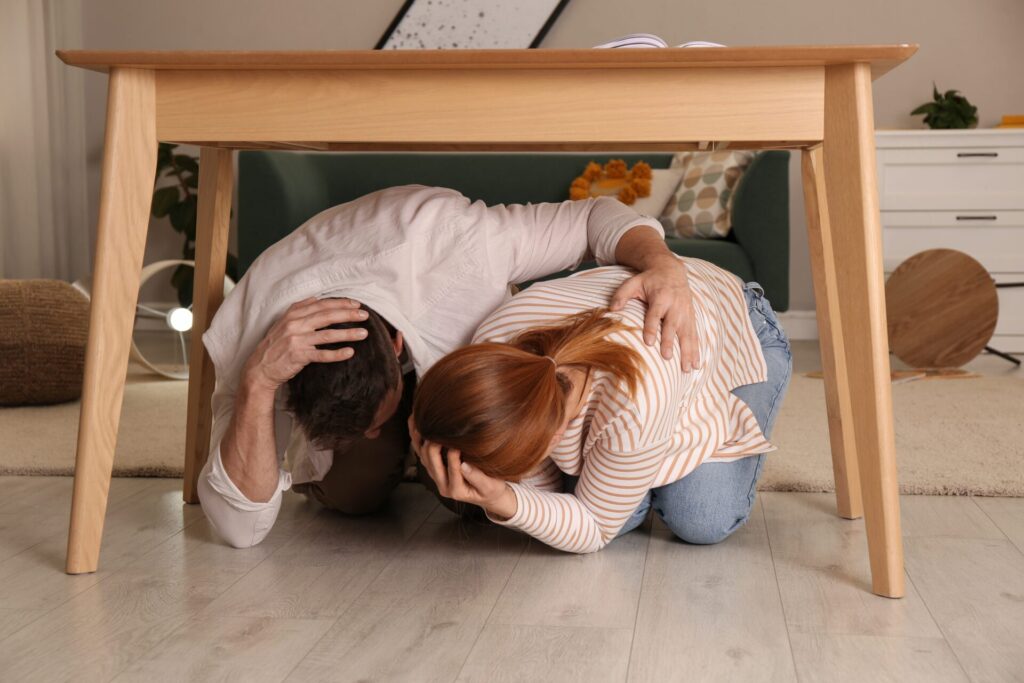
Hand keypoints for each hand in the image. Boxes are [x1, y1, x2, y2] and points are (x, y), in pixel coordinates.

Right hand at [242, 297, 369, 391]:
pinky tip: (350, 352)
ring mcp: (297, 340)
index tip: (356, 305)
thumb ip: (299, 309)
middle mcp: (295, 324)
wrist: (259, 367)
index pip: (321, 305)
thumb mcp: (283, 322)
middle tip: (365, 316)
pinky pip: (321, 354)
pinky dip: (336, 354)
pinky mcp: (298, 356)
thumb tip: (315, 298)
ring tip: (364, 333)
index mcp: (293, 314)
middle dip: (348, 315)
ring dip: (348, 334)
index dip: (340, 303)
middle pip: (327, 316)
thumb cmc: (275, 344)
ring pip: (327, 334)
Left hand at [410, 417, 516, 519]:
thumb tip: (464, 465)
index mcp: (455, 490)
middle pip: (431, 462)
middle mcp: (442, 484)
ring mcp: (436, 477)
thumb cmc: (491, 489)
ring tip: (422, 420)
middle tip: (441, 428)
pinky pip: (421, 453)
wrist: (487, 495)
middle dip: (434, 444)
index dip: (454, 455)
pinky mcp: (433, 469)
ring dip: (421, 439)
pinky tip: (414, 423)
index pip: (452, 469)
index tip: (459, 441)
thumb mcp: (490, 486)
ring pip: (422, 456)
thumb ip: (478, 478)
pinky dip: (417, 438)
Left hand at [610, 256, 699, 370]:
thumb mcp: (633, 282)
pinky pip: (694, 335)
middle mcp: (675, 305)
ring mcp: (685, 312)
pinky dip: (696, 350)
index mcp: (660, 297)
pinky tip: (696, 364)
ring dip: (688, 351)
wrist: (672, 270)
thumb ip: (622, 294)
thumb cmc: (649, 279)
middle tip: (667, 357)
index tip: (648, 342)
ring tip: (687, 368)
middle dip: (670, 342)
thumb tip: (611, 308)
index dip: (652, 328)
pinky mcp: (691, 317)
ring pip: (687, 333)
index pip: (655, 314)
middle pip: (672, 325)